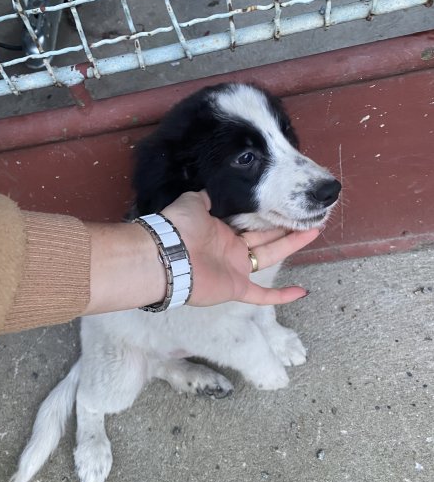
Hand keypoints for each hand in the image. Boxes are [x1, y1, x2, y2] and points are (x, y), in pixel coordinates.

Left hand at [162, 191, 318, 306]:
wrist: (168, 254)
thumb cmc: (180, 226)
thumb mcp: (193, 202)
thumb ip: (206, 196)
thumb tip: (214, 186)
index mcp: (223, 230)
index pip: (251, 221)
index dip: (268, 213)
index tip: (286, 202)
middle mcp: (232, 249)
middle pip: (265, 236)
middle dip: (287, 226)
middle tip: (309, 214)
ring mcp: (236, 270)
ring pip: (270, 256)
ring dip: (291, 245)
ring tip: (314, 229)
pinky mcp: (237, 288)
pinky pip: (263, 295)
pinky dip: (281, 295)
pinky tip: (302, 291)